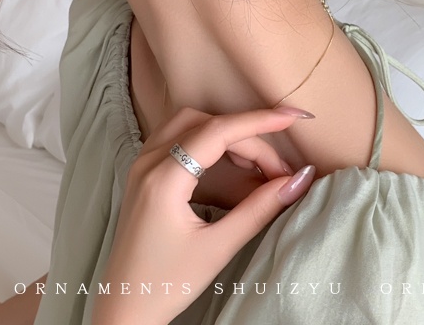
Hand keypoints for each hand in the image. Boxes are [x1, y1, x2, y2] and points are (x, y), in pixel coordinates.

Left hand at [91, 105, 316, 324]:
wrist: (124, 306)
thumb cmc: (167, 283)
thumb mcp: (218, 248)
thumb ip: (259, 209)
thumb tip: (299, 180)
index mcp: (163, 179)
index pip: (218, 132)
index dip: (259, 121)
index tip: (293, 117)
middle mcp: (148, 162)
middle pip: (207, 124)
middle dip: (248, 136)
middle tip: (278, 169)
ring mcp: (141, 164)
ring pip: (190, 123)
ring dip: (226, 133)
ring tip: (257, 162)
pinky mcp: (143, 172)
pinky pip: (177, 136)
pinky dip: (207, 139)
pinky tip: (228, 160)